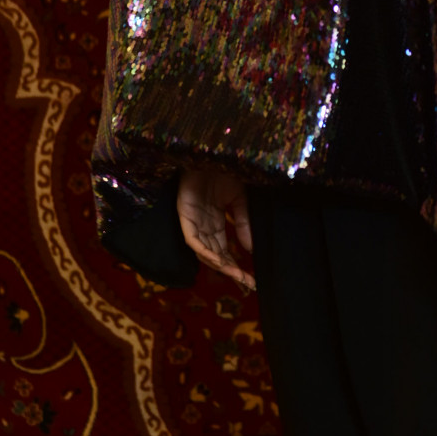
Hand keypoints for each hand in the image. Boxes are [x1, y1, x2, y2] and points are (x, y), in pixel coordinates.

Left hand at [176, 165, 254, 290]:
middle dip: (231, 271)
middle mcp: (203, 225)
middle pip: (215, 255)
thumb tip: (250, 251)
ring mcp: (192, 220)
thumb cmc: (223, 169)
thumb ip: (244, 223)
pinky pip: (192, 240)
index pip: (226, 250)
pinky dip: (205, 251)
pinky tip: (219, 261)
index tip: (252, 281)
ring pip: (203, 251)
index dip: (237, 266)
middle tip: (247, 285)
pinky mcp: (184, 214)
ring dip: (220, 265)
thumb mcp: (240, 199)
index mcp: (215, 221)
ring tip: (237, 276)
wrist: (211, 150)